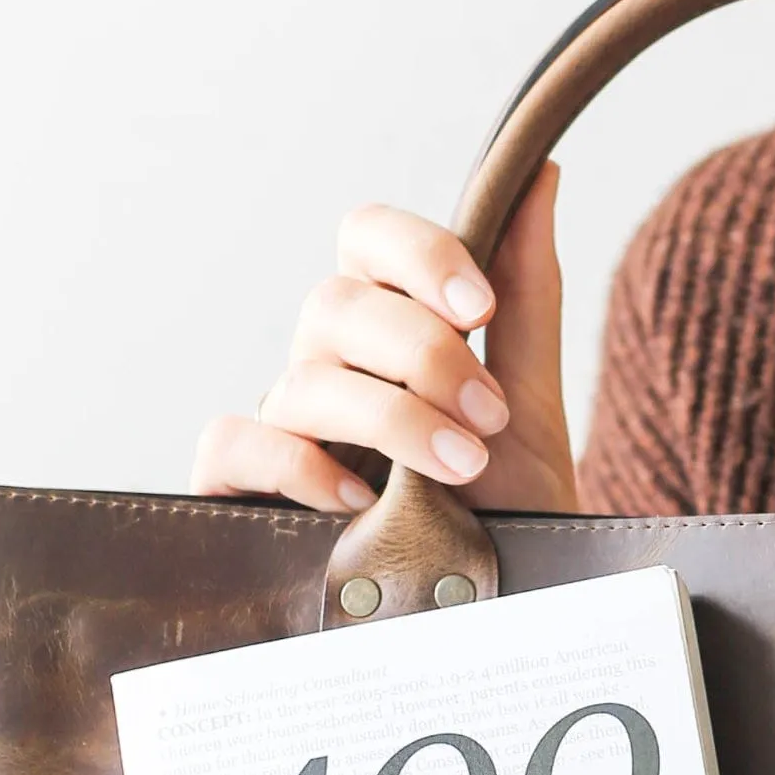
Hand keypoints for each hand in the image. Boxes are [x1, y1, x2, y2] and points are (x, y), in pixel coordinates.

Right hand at [191, 165, 576, 516]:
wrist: (504, 603)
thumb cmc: (507, 501)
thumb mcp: (531, 398)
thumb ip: (528, 290)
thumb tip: (541, 172)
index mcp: (385, 322)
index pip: (367, 236)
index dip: (418, 255)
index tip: (481, 308)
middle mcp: (325, 363)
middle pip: (333, 303)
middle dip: (423, 354)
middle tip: (488, 415)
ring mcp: (283, 425)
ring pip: (300, 377)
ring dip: (389, 416)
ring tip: (460, 466)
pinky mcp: (244, 490)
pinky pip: (233, 443)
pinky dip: (294, 463)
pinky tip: (358, 500)